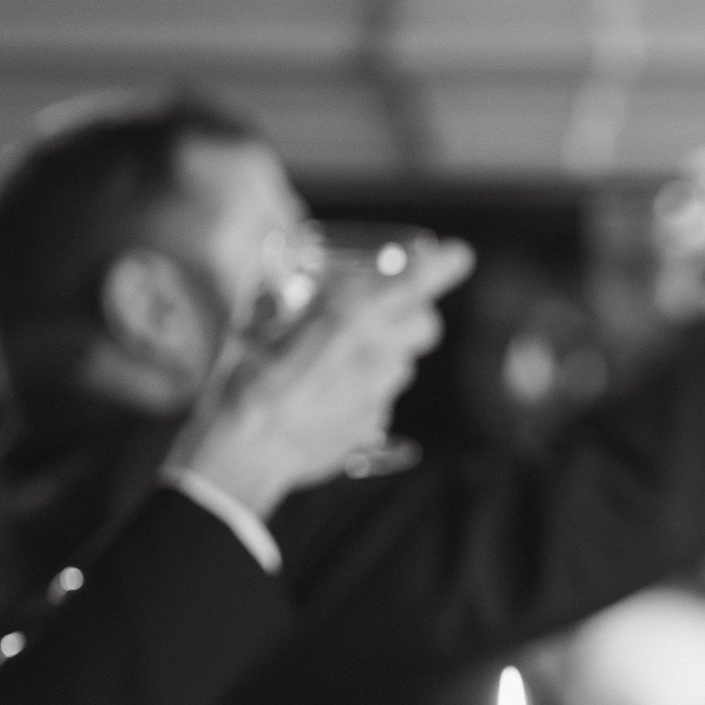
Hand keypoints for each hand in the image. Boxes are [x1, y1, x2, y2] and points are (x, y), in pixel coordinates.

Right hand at [169, 239, 472, 516]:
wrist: (246, 449)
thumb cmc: (246, 381)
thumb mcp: (257, 323)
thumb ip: (278, 298)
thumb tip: (280, 285)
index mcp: (351, 316)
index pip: (417, 283)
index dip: (443, 266)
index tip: (458, 255)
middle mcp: (378, 352)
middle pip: (426, 324)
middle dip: (413, 315)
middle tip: (387, 313)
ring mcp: (381, 392)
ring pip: (403, 363)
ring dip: (383, 355)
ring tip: (340, 359)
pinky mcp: (377, 423)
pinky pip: (382, 398)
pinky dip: (365, 391)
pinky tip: (330, 395)